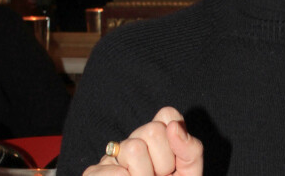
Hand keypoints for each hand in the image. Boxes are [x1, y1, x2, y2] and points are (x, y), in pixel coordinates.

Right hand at [83, 107, 202, 175]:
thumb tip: (174, 127)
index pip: (167, 115)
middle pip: (153, 130)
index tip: (175, 163)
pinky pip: (118, 173)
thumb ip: (191, 150)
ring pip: (135, 149)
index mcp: (156, 139)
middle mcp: (133, 142)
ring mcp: (112, 157)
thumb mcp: (189, 174)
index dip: (176, 140)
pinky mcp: (93, 173)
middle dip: (163, 162)